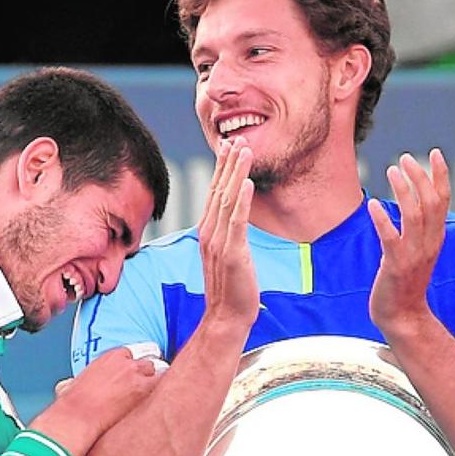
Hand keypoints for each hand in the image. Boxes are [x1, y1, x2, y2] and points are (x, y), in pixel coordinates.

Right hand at [60, 347, 158, 437]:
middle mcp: (126, 363)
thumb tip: (69, 386)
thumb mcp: (72, 385)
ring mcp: (137, 375)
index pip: (132, 355)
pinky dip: (166, 394)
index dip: (134, 368)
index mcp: (109, 358)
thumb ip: (79, 381)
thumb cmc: (71, 405)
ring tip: (157, 399)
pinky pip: (165, 385)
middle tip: (145, 390)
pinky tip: (163, 406)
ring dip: (158, 384)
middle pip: (149, 363)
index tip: (134, 377)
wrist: (77, 417)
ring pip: (161, 372)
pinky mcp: (145, 390)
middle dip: (149, 375)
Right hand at [198, 138, 259, 326]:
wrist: (226, 316)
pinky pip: (236, 221)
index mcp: (207, 232)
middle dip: (228, 164)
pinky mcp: (232, 253)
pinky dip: (241, 201)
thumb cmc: (231, 289)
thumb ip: (228, 234)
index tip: (228, 147)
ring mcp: (218, 243)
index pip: (214, 194)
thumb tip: (235, 219)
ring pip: (226, 200)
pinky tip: (247, 183)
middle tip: (236, 139)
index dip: (222, 169)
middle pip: (218, 191)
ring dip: (236, 173)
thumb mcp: (228, 255)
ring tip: (244, 151)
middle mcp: (209, 233)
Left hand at [367, 149, 449, 337]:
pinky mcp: (396, 266)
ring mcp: (414, 255)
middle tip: (404, 159)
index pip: (443, 200)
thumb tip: (408, 206)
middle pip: (432, 203)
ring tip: (391, 171)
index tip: (434, 153)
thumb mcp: (415, 252)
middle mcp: (429, 244)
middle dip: (420, 177)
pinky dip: (383, 219)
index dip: (440, 175)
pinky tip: (372, 205)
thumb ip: (415, 231)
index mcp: (435, 238)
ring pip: (414, 215)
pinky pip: (391, 238)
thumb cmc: (404, 283)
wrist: (403, 316)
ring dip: (404, 190)